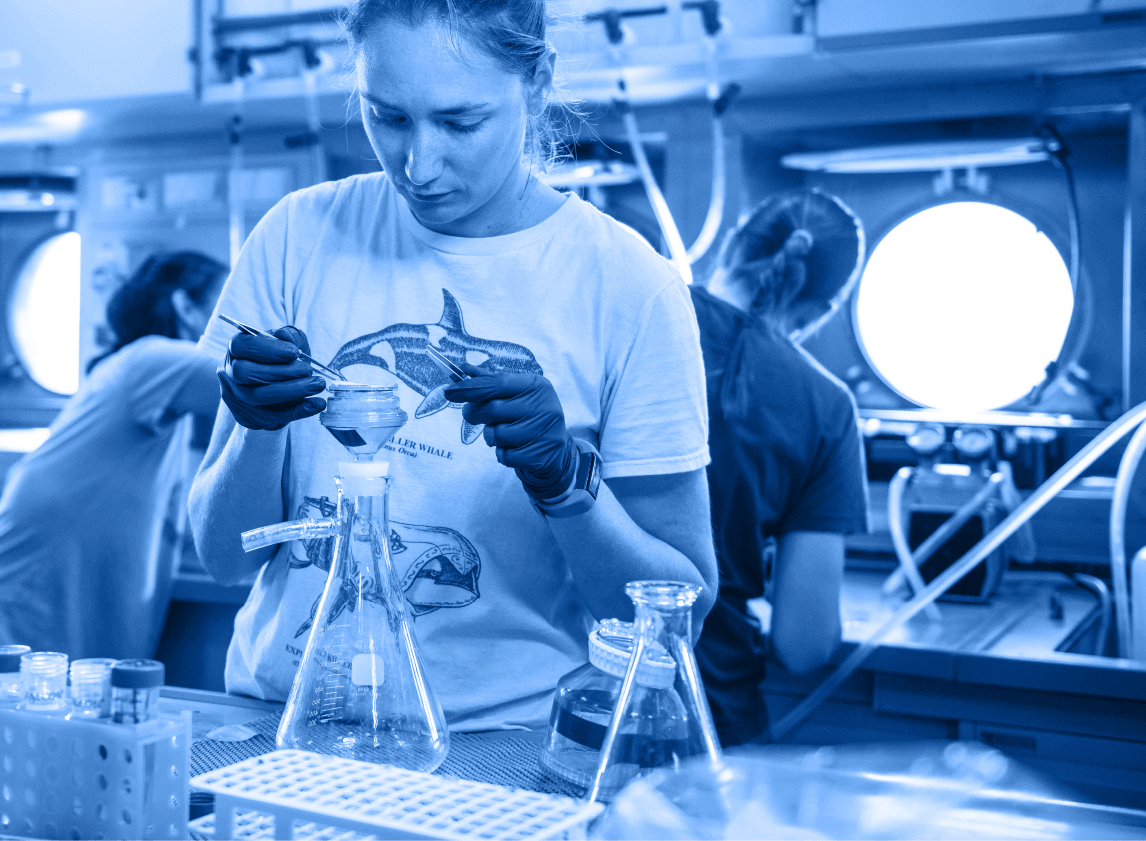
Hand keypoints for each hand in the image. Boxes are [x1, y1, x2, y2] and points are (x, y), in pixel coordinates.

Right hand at [218, 326, 326, 430]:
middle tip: (308, 369)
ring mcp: (239, 397)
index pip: (242, 345)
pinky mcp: (252, 416)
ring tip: (317, 384)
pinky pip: (276, 416)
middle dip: (281, 371)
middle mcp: (231, 373)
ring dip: (293, 390)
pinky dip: (300, 410)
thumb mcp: (286, 342)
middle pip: (246, 372)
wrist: (274, 388)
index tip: (294, 352)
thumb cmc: (278, 359)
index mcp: (236, 349)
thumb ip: (289, 335)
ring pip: (259, 396)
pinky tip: (318, 403)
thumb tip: (285, 336)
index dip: (268, 349)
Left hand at [444, 365, 576, 500]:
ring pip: (496, 434)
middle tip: (473, 415)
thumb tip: (465, 369)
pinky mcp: (539, 455)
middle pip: (492, 408)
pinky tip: (513, 449)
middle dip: (475, 414)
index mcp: (536, 385)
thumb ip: (491, 382)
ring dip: (490, 437)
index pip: (496, 383)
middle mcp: (543, 405)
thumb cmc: (529, 417)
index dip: (469, 387)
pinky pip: (504, 456)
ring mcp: (543, 431)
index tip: (449, 391)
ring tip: (502, 434)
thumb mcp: (516, 395)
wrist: (557, 452)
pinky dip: (502, 454)